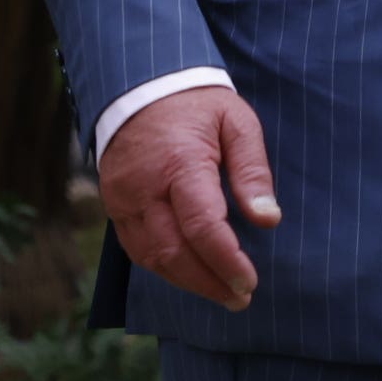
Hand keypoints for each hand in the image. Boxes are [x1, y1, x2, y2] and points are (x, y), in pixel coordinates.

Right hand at [100, 87, 279, 310]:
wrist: (141, 83)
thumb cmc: (197, 103)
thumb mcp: (236, 122)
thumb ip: (252, 171)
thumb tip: (268, 219)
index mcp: (181, 163)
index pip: (202, 227)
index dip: (226, 262)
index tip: (250, 282)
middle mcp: (145, 188)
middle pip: (174, 252)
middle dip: (209, 282)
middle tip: (240, 297)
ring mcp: (123, 199)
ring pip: (152, 258)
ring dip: (187, 282)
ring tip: (221, 292)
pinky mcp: (113, 205)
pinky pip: (136, 249)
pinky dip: (164, 268)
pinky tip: (190, 274)